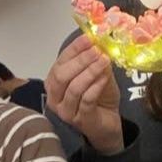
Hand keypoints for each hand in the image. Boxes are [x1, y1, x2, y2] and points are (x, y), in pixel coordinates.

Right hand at [45, 34, 122, 153]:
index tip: (88, 38)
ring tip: (104, 60)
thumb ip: (95, 61)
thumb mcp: (96, 74)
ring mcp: (65, 111)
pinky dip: (96, 86)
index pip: (60, 62)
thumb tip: (100, 42)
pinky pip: (86, 100)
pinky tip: (105, 77)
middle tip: (97, 50)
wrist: (107, 123)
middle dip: (80, 60)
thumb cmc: (98, 98)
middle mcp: (55, 98)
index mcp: (54, 83)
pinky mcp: (80, 120)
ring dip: (90, 71)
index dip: (74, 49)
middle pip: (62, 75)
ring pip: (74, 88)